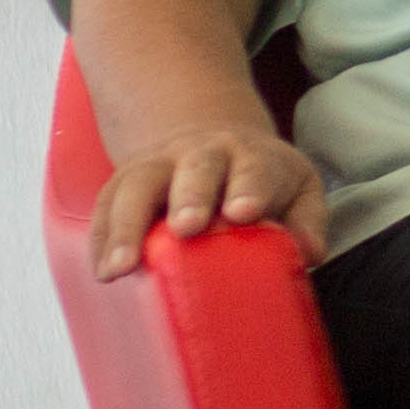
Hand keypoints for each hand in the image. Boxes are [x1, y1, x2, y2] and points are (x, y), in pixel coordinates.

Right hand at [87, 127, 325, 282]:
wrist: (212, 139)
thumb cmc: (261, 179)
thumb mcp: (298, 189)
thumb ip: (308, 220)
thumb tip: (308, 254)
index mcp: (251, 156)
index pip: (253, 169)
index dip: (249, 188)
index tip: (243, 212)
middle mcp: (202, 154)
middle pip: (194, 170)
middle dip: (190, 196)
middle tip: (187, 228)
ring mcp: (157, 164)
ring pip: (137, 185)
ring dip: (127, 225)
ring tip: (121, 267)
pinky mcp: (124, 181)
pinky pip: (105, 205)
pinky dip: (101, 237)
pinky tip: (102, 270)